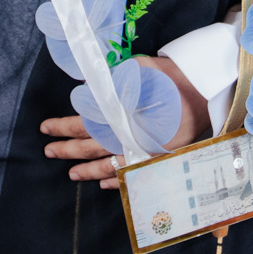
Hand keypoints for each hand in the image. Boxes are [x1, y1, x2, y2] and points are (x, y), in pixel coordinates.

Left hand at [42, 55, 208, 190]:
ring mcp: (145, 150)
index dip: (63, 127)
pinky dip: (116, 180)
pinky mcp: (159, 158)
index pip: (84, 123)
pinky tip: (103, 182)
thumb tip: (88, 89)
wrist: (206, 91)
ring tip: (71, 173)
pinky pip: (132, 174)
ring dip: (87, 170)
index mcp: (122, 113)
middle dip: (68, 149)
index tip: (46, 128)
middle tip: (49, 151)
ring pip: (109, 166)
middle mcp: (130, 136)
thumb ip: (113, 81)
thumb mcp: (139, 71)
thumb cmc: (171, 77)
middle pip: (92, 146)